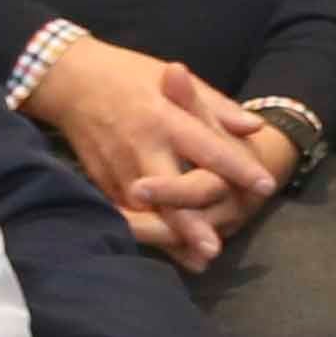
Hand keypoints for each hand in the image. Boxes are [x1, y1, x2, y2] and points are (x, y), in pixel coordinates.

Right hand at [27, 37, 285, 272]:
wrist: (70, 81)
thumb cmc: (129, 76)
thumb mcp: (173, 77)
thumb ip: (215, 106)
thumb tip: (255, 127)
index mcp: (165, 119)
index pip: (208, 149)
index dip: (238, 168)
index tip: (265, 187)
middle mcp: (142, 147)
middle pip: (170, 192)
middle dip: (191, 223)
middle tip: (214, 248)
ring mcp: (117, 167)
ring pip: (146, 211)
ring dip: (171, 237)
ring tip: (198, 260)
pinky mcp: (100, 180)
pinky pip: (126, 212)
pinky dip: (148, 232)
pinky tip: (170, 250)